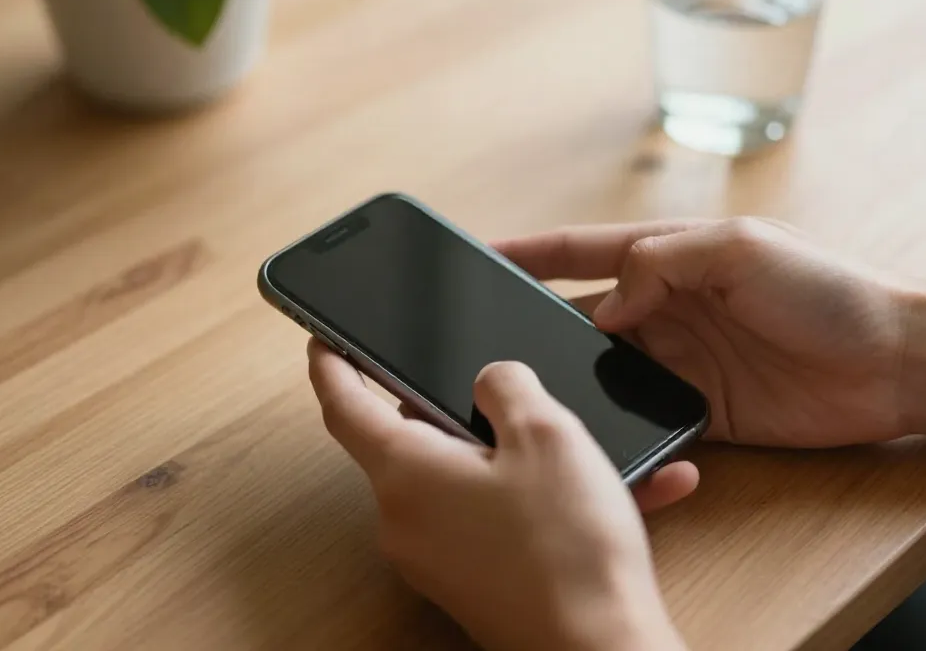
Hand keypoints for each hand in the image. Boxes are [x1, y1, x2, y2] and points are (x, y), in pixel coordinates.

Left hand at [308, 339, 691, 650]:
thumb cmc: (569, 550)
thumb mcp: (546, 434)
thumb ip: (506, 386)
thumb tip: (489, 380)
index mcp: (406, 473)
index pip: (344, 405)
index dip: (330, 365)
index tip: (321, 342)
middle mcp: (406, 519)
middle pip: (411, 441)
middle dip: (450, 410)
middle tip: (496, 388)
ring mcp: (436, 557)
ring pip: (462, 479)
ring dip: (512, 456)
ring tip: (579, 444)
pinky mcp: (471, 582)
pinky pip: (492, 518)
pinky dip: (534, 498)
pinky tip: (604, 492)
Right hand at [497, 218, 908, 447]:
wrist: (895, 360)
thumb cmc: (827, 288)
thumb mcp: (740, 248)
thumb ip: (662, 263)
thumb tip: (606, 306)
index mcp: (672, 257)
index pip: (583, 251)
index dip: (531, 252)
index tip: (481, 254)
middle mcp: (668, 307)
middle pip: (583, 313)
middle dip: (537, 321)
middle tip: (488, 335)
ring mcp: (681, 359)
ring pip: (604, 367)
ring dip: (573, 375)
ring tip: (531, 385)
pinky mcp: (700, 408)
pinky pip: (643, 413)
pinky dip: (615, 419)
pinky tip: (589, 427)